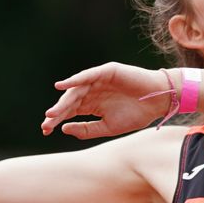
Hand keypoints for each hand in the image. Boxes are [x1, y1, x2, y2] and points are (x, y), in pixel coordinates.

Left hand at [41, 63, 171, 139]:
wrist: (158, 102)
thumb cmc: (136, 115)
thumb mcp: (108, 127)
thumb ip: (87, 129)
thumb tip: (63, 128)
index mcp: (92, 105)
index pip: (70, 112)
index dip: (58, 120)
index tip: (45, 131)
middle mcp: (92, 92)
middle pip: (70, 102)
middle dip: (57, 113)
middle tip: (46, 123)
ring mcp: (98, 81)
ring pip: (75, 90)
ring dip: (63, 101)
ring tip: (52, 112)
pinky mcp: (106, 71)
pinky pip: (87, 76)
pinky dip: (74, 80)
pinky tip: (62, 86)